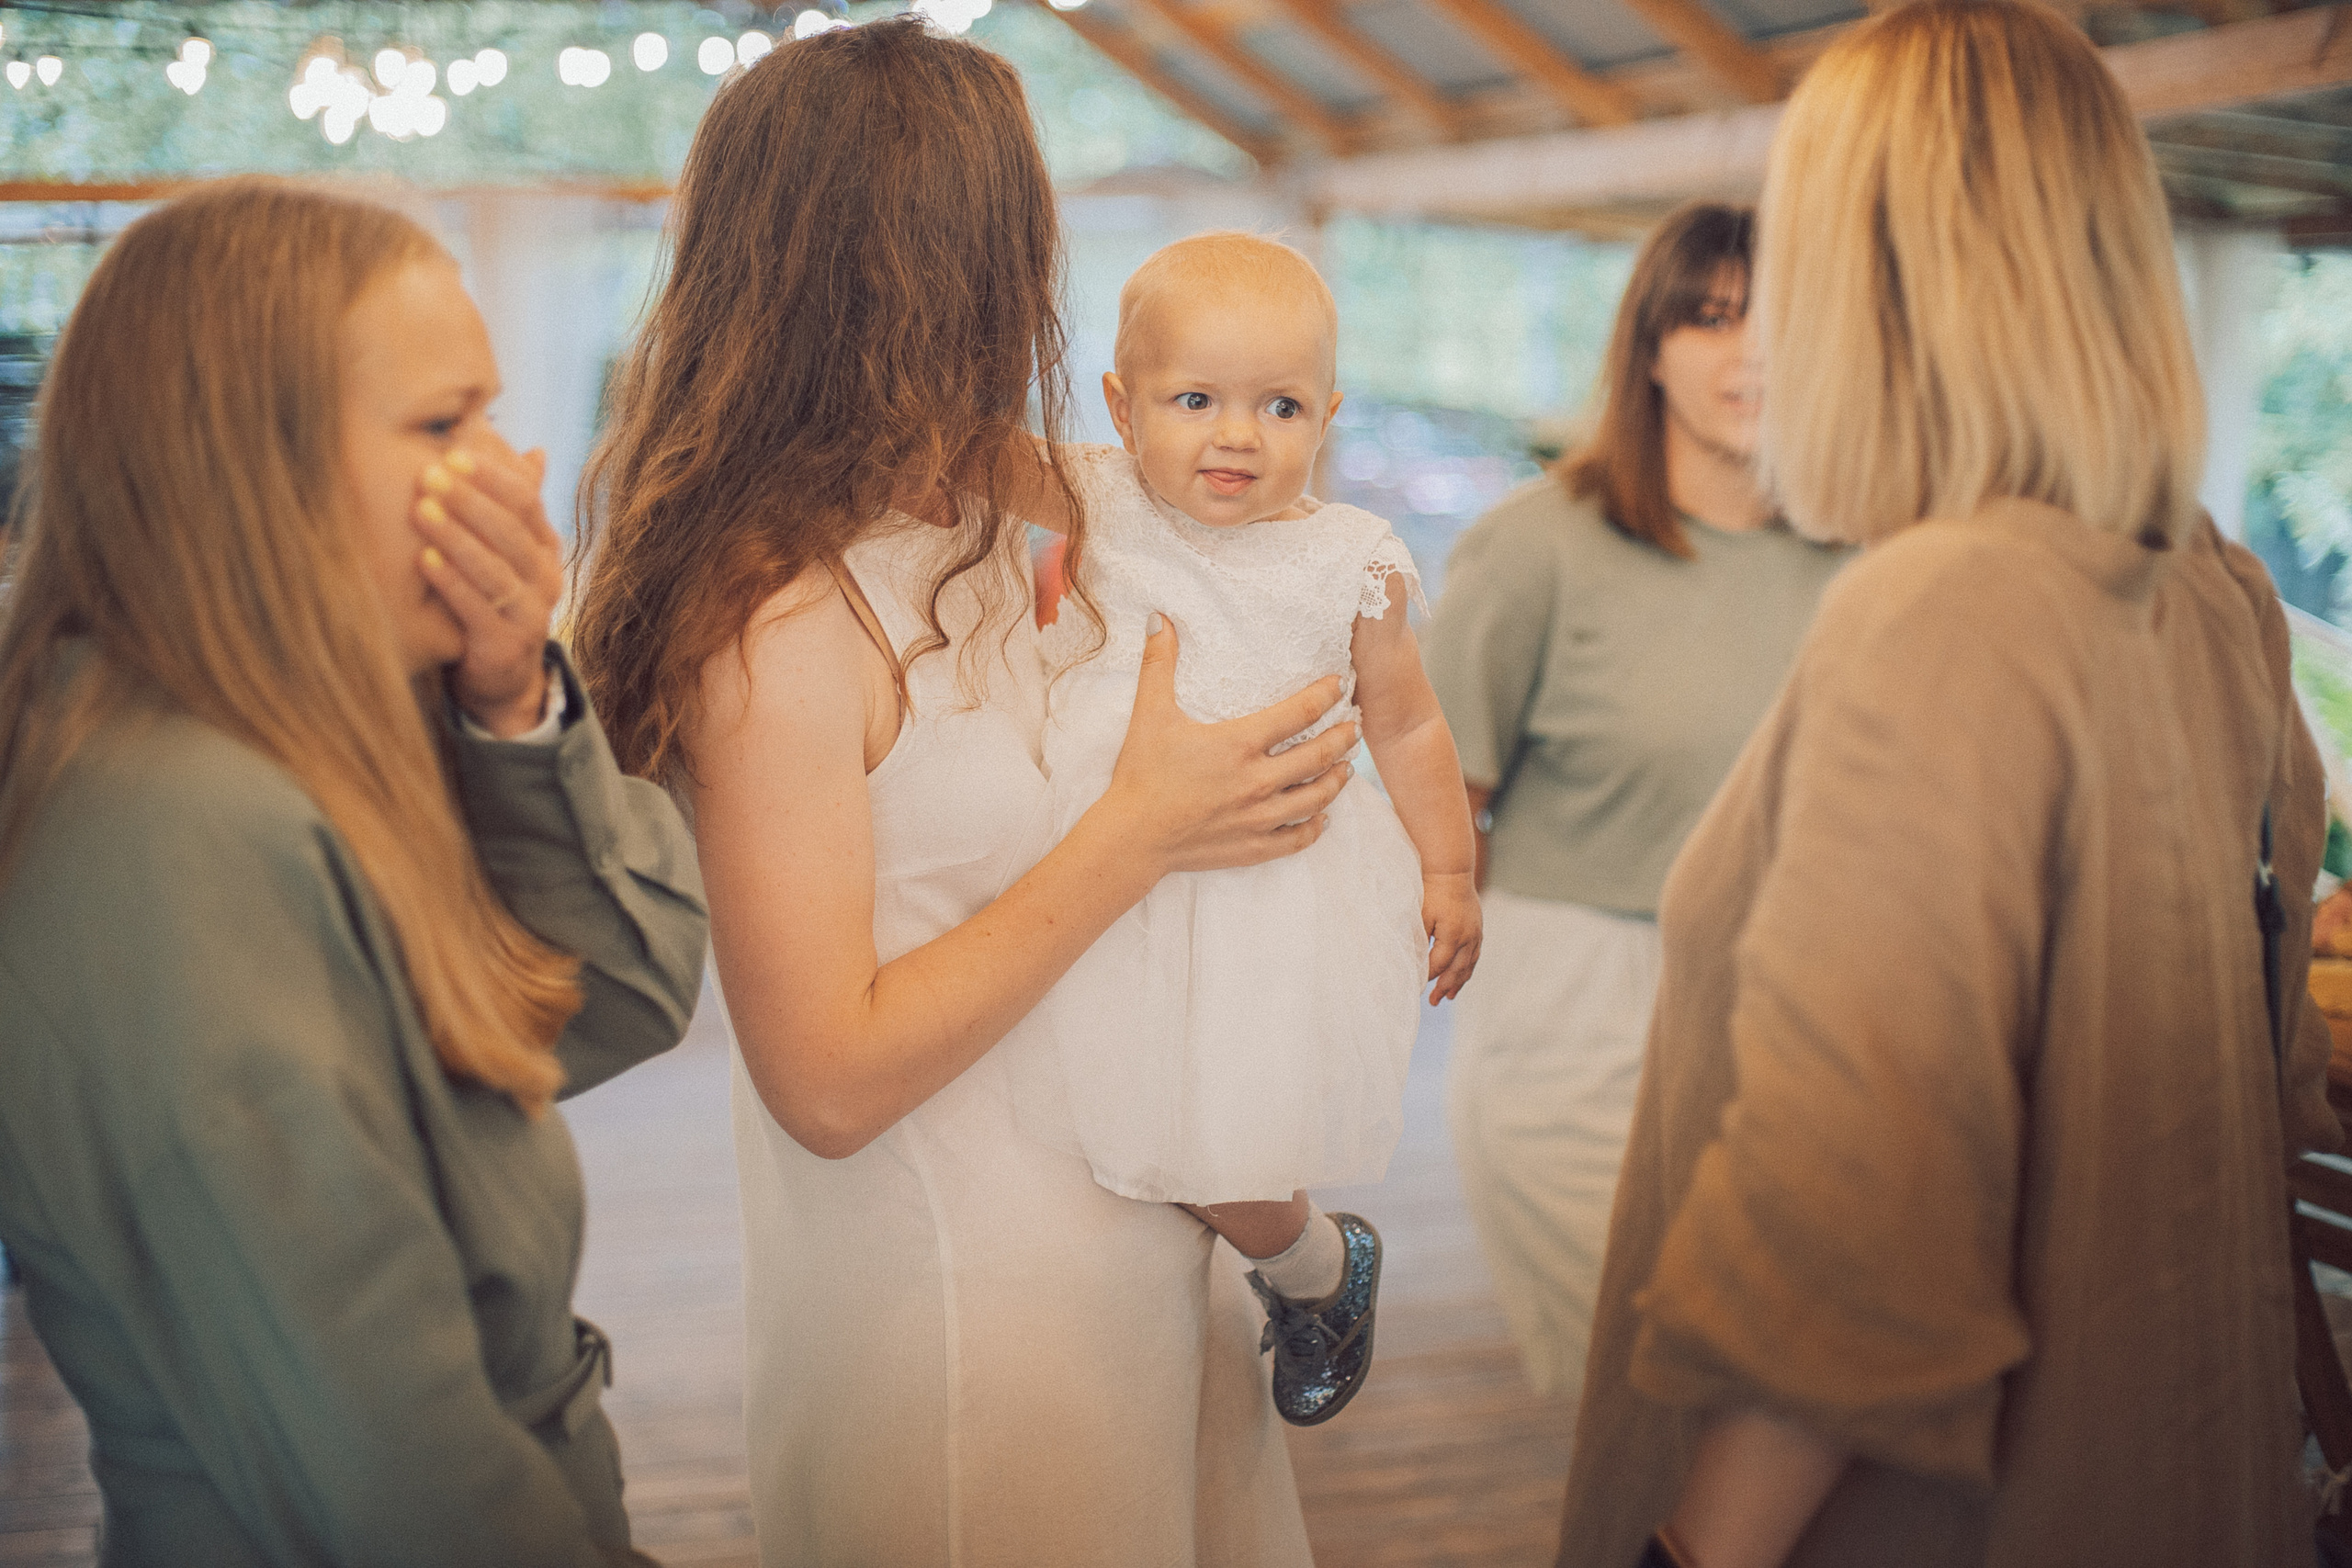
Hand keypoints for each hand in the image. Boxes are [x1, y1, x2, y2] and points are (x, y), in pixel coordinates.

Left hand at [412, 433, 562, 737]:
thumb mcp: (507, 552)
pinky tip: (424, 558)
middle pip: (512, 532)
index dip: (493, 476)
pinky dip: (451, 582)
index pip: (528, 503)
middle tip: (431, 474)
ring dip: (457, 536)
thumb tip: (534, 450)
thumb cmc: (492, 601)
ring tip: (422, 509)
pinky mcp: (506, 646)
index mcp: (546, 550)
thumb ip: (515, 506)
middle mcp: (547, 580)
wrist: (501, 678)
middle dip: (470, 500)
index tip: (453, 451)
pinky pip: (478, 608)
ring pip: (496, 569)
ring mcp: (531, 615)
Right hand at [1093, 614, 1356, 877]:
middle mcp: (1258, 781)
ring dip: (1336, 780)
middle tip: (1355, 727)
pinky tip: (1322, 817)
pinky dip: (1315, 827)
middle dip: (1342, 738)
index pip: (1299, 713)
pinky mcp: (1254, 847)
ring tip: (1346, 768)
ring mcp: (1259, 818)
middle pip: (1318, 755)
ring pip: (1316, 798)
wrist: (1132, 838)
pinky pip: (1298, 838)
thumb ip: (1158, 663)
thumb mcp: (1150, 714)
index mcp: (1240, 744)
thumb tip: (1158, 618)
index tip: (1340, 685)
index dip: (1325, 695)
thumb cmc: (1141, 775)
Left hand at [1422, 872, 1480, 1001]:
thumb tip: (1412, 964)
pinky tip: (1462, 974)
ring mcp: (1476, 934)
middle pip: (1456, 971)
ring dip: (1458, 982)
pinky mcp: (1478, 928)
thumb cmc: (1432, 892)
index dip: (1427, 979)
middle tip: (1434, 1002)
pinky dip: (1468, 967)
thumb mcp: (1421, 917)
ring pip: (1468, 965)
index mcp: (1452, 937)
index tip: (1416, 989)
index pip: (1437, 966)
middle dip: (1445, 988)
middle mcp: (1468, 939)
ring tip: (1449, 997)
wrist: (1452, 871)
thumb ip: (1418, 942)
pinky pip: (1475, 954)